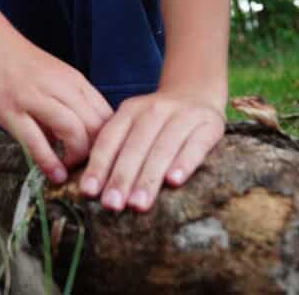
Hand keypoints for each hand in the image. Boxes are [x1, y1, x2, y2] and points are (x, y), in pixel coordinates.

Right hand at [0, 33, 112, 183]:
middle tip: (87, 170)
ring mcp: (36, 97)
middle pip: (96, 126)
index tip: (102, 158)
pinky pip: (37, 140)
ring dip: (76, 158)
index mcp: (76, 81)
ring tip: (70, 170)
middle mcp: (61, 87)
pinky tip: (54, 174)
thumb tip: (72, 144)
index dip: (110, 142)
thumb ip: (66, 109)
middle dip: (97, 154)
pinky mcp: (12, 110)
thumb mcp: (54, 81)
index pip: (107, 116)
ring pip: (73, 131)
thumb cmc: (20, 64)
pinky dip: (50, 161)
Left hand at [78, 89, 225, 211]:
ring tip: (138, 204)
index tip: (88, 192)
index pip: (110, 139)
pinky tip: (174, 181)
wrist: (197, 92)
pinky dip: (184, 163)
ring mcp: (183, 115)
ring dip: (149, 177)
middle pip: (135, 146)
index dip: (98, 165)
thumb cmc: (159, 122)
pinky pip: (196, 145)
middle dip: (122, 178)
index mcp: (130, 110)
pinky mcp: (210, 124)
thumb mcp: (134, 125)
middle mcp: (155, 109)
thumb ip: (117, 150)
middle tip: (112, 205)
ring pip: (163, 148)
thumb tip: (94, 189)